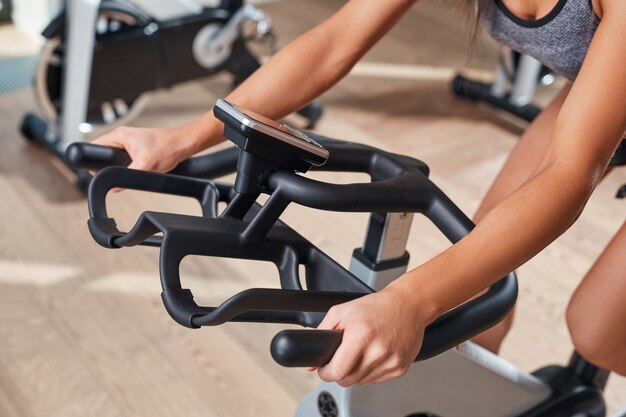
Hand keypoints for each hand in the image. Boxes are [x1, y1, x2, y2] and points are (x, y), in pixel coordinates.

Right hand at [91, 125, 197, 172]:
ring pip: (114, 157)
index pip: (96, 146)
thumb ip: (128, 175)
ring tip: (129, 169)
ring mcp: (129, 143)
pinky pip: (125, 159)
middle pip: (104, 153)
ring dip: (118, 166)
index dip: (93, 159)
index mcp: (120, 135)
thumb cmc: (168, 147)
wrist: (183, 144)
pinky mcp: (136, 149)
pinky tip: (136, 169)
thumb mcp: (146, 165)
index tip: (97, 171)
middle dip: (107, 165)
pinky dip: (128, 166)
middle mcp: (123, 137)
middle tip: (116, 172)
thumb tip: (116, 187)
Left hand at [312, 285, 427, 385]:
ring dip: (355, 372)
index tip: (324, 369)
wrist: (409, 305)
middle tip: (342, 358)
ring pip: (361, 382)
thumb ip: (323, 332)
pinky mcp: (400, 368)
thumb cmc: (377, 306)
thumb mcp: (342, 311)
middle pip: (347, 380)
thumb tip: (312, 362)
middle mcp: (377, 351)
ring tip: (361, 352)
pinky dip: (370, 372)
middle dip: (339, 372)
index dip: (325, 373)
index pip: (336, 371)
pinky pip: (376, 380)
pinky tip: (373, 355)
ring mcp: (390, 361)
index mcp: (361, 336)